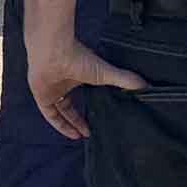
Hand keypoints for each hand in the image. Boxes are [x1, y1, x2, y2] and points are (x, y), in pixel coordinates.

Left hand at [27, 38, 145, 140]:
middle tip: (89, 133)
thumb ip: (125, 79)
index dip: (88, 108)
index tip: (98, 120)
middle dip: (78, 120)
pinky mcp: (40, 95)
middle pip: (68, 105)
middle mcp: (62, 83)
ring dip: (69, 124)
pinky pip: (49, 114)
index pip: (81, 95)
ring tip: (81, 136)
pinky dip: (59, 124)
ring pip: (59, 110)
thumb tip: (146, 86)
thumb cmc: (78, 57)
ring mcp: (50, 89)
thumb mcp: (105, 72)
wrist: (54, 50)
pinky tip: (70, 133)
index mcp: (75, 77)